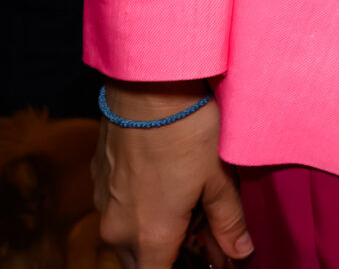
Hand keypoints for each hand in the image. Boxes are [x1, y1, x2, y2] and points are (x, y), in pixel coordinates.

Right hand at [94, 81, 252, 264]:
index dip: (183, 267)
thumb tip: (240, 253)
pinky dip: (138, 208)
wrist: (148, 88)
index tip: (202, 256)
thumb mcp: (218, 179)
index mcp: (149, 237)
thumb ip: (228, 222)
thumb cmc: (187, 133)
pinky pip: (117, 209)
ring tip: (187, 204)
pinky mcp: (97, 180)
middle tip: (200, 230)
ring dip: (152, 231)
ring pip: (126, 236)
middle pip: (141, 261)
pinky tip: (164, 183)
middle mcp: (117, 229)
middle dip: (168, 253)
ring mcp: (102, 204)